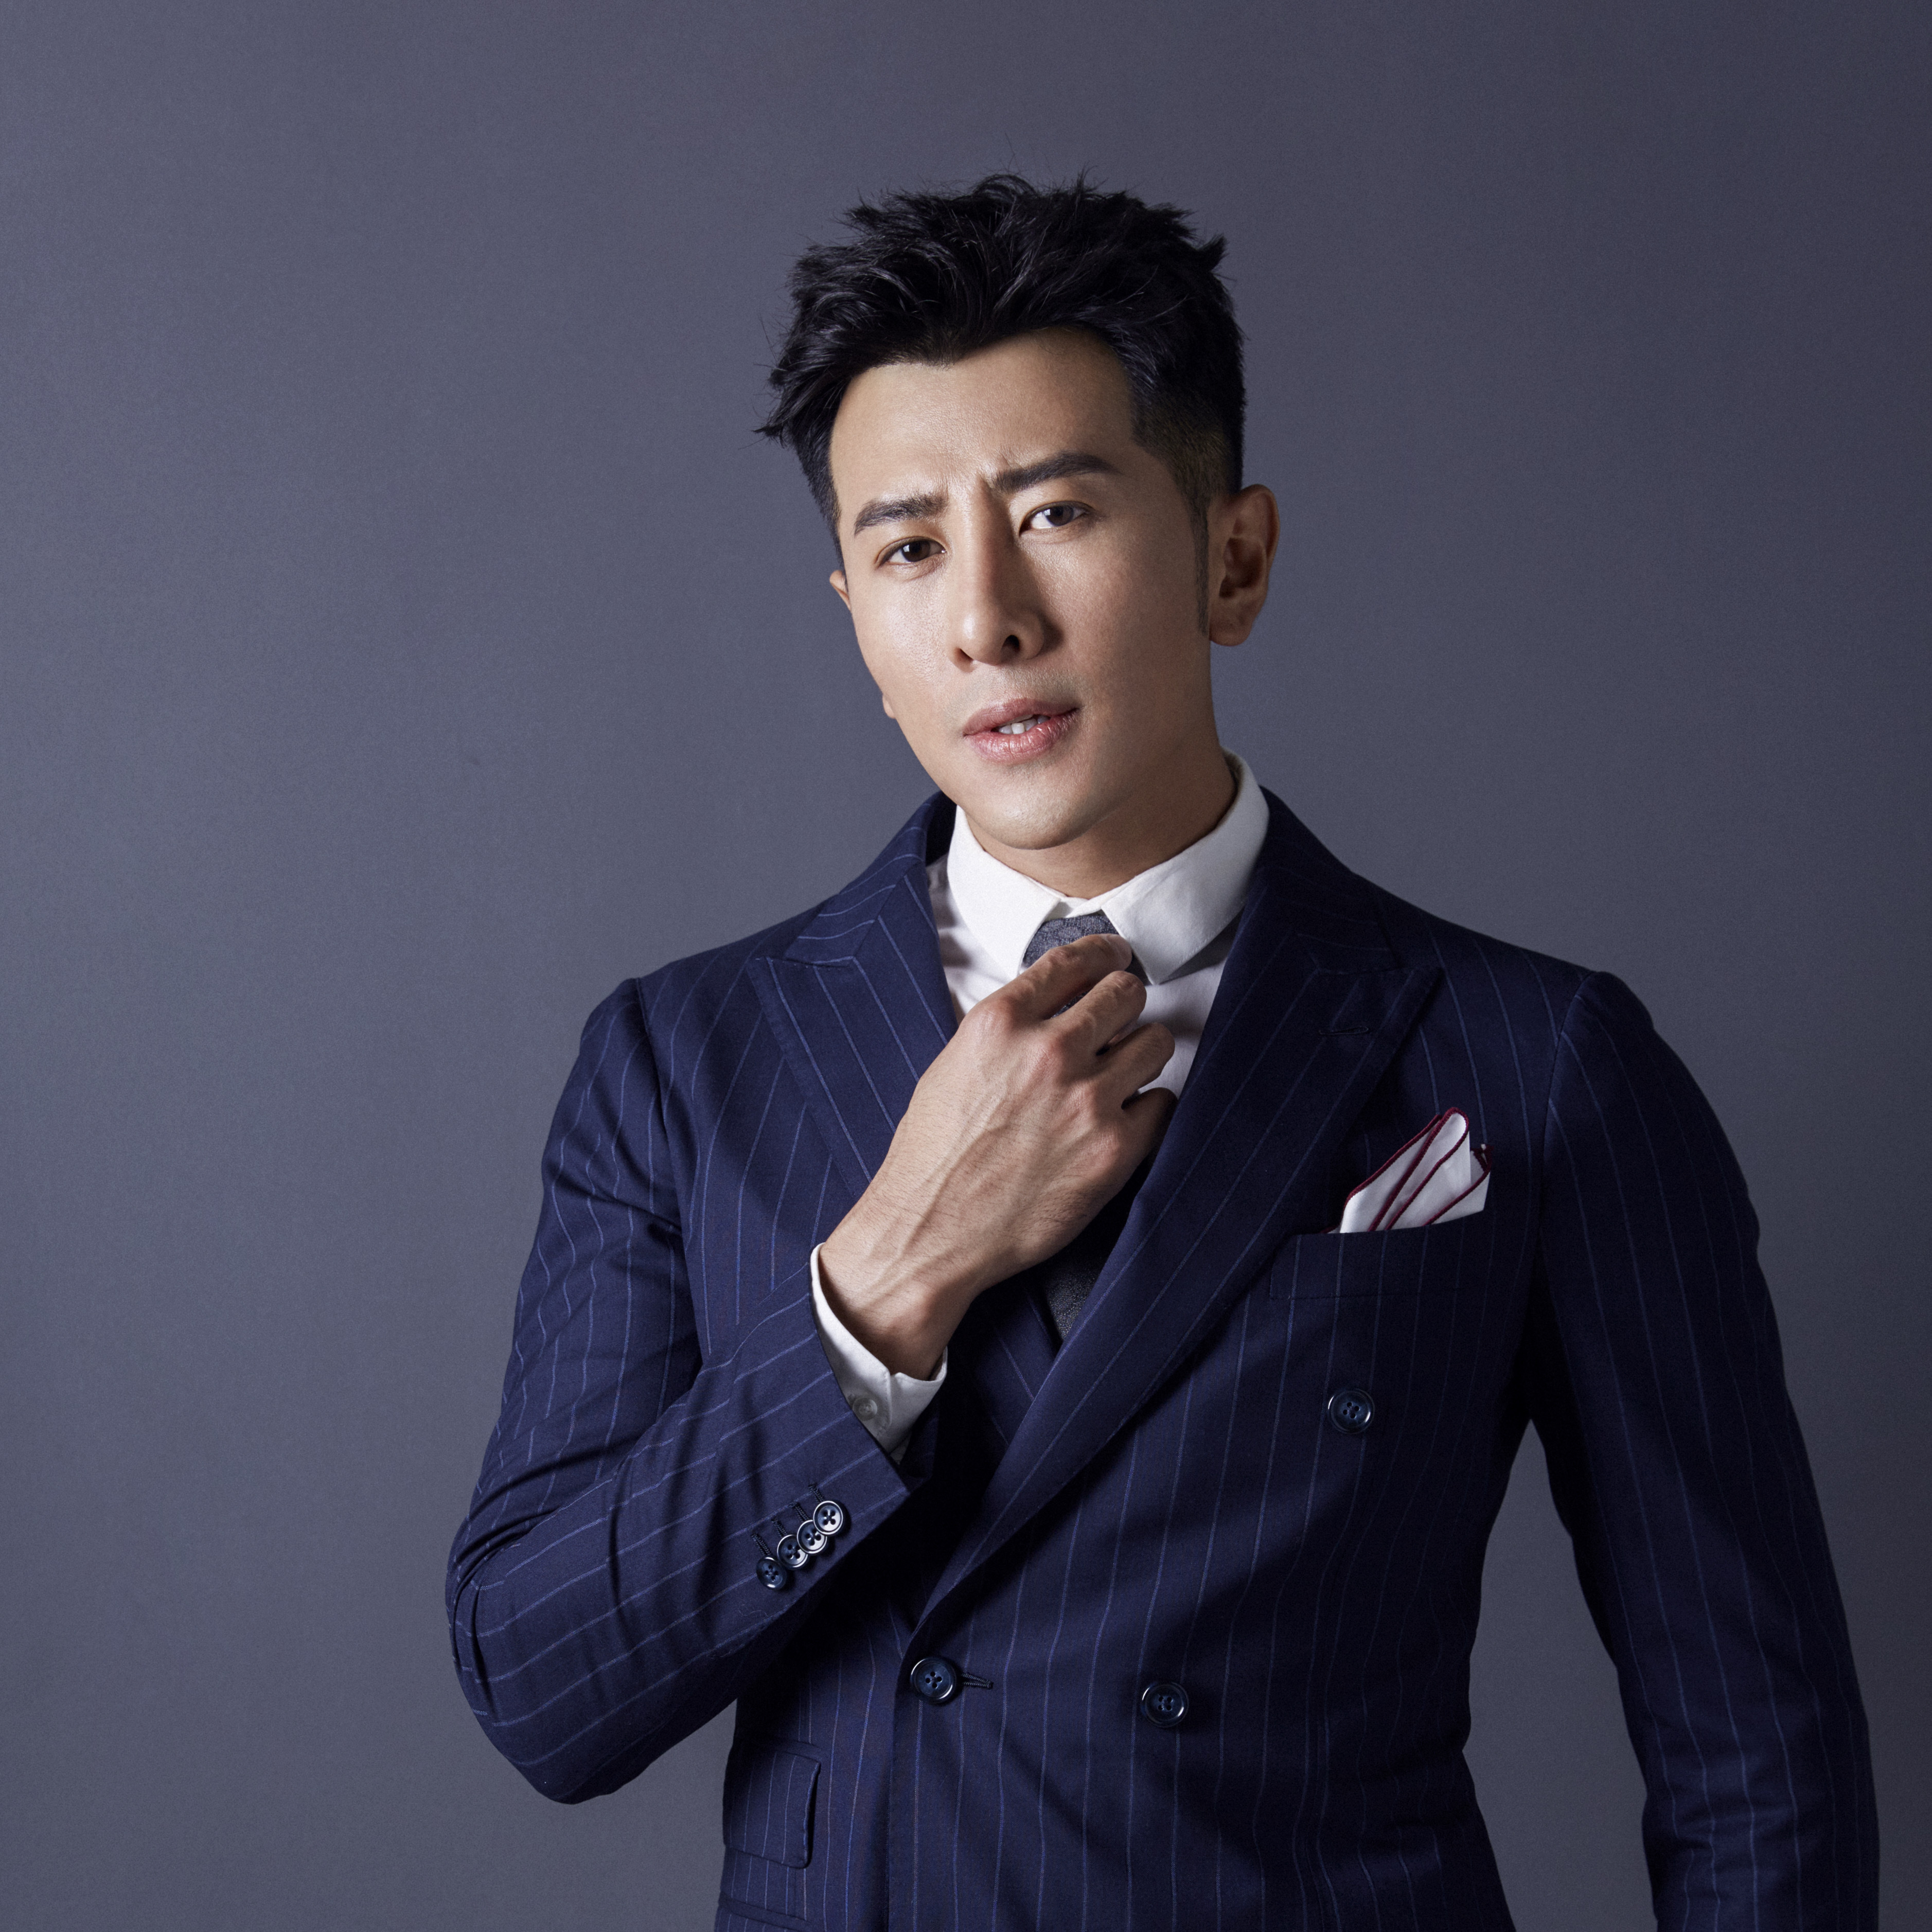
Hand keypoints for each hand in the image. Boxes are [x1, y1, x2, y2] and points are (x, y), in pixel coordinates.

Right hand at [816, 932, 1175, 1375]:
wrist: (932, 1232)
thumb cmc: (934, 1156)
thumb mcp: (954, 1065)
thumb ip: (1008, 1030)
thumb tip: (1056, 1007)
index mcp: (1000, 1023)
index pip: (1072, 960)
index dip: (1104, 953)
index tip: (1117, 956)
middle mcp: (1047, 1051)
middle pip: (1125, 993)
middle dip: (1126, 1002)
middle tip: (1123, 1020)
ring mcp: (1086, 1099)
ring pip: (1155, 1042)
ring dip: (1143, 1052)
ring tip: (1124, 1073)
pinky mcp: (1114, 1149)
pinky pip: (1163, 1103)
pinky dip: (1148, 1108)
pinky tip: (1124, 1119)